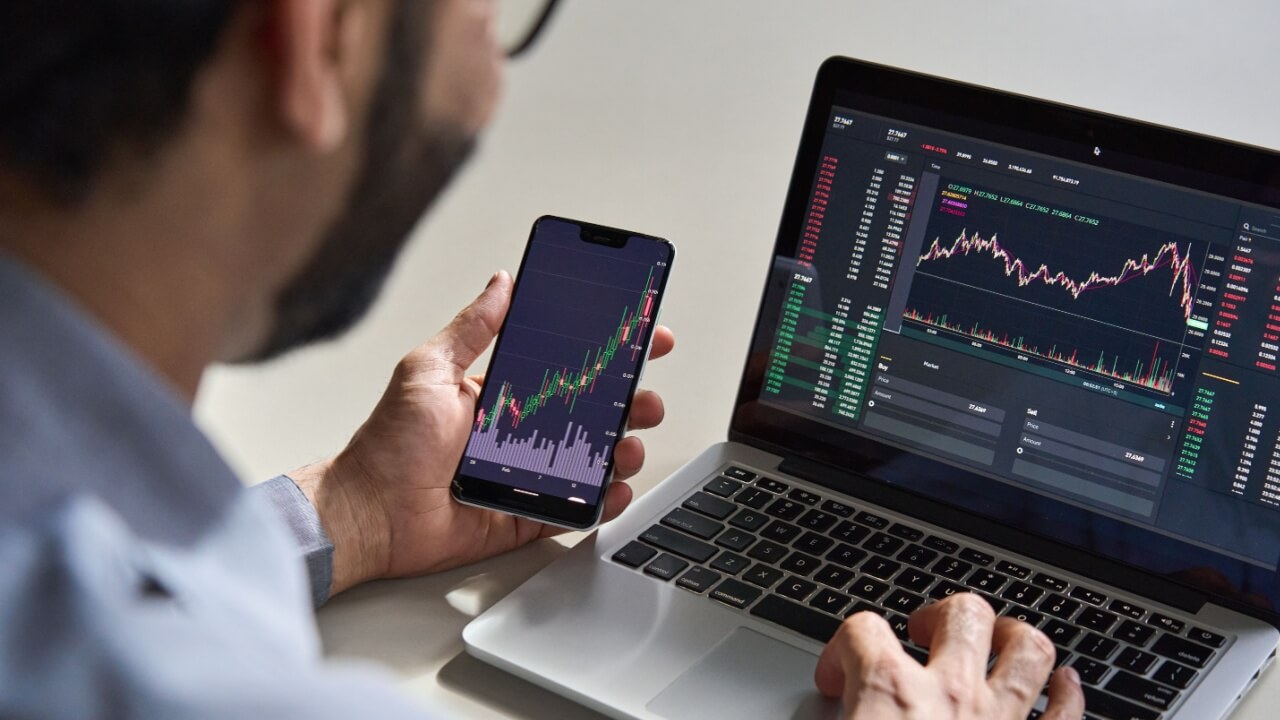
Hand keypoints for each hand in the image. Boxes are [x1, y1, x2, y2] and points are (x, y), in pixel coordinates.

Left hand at [292, 271, 674, 594]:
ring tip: (628, 445)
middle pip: (593, 415)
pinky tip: (614, 487)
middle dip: (631, 404)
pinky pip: (576, 508)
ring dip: (623, 450)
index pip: (567, 369)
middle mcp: (520, 433)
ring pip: (593, 460)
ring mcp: (528, 476)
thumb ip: (471, 328)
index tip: (642, 339)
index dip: (608, 355)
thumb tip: (501, 283)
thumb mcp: (429, 369)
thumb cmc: (389, 444)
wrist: (370, 512)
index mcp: (503, 394)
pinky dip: (603, 500)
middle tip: (644, 399)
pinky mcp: (527, 516)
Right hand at [815, 594, 1084, 718]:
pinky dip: (1070, 695)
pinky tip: (1065, 688)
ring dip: (1014, 638)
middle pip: (961, 614)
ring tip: (998, 641)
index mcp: (888, 693)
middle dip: (942, 615)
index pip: (862, 632)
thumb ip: (836, 712)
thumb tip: (806, 717)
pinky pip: (1070, 714)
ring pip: (1028, 650)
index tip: (836, 680)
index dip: (841, 649)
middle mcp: (952, 696)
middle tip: (922, 637)